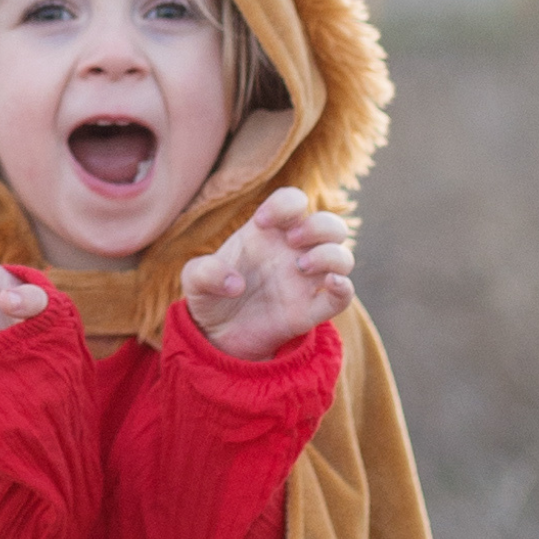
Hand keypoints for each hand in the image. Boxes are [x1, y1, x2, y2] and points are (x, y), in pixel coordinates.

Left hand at [181, 187, 353, 361]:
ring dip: (329, 255)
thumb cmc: (209, 297)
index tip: (260, 222)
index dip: (285, 204)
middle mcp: (293, 253)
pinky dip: (344, 288)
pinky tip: (330, 283)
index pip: (293, 202)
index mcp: (269, 234)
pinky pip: (343, 296)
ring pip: (342, 257)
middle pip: (331, 224)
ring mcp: (305, 282)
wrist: (216, 336)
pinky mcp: (310, 311)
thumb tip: (235, 284)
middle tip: (291, 240)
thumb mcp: (194, 281)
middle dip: (318, 226)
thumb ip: (205, 272)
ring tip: (300, 266)